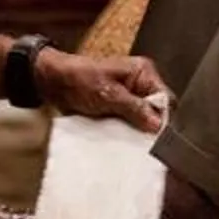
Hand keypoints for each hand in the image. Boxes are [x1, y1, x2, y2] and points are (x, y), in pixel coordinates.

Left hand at [35, 47, 165, 131]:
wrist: (53, 83)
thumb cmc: (79, 79)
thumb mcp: (108, 94)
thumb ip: (134, 108)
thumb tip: (157, 124)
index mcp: (143, 72)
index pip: (165, 98)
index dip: (163, 118)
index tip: (157, 136)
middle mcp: (140, 85)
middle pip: (157, 111)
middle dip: (151, 127)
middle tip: (145, 143)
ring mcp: (130, 99)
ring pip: (144, 120)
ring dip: (138, 132)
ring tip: (134, 145)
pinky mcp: (120, 110)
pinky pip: (131, 124)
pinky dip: (128, 133)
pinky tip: (125, 143)